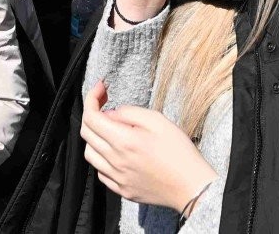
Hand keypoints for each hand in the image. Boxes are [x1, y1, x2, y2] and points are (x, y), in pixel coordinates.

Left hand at [82, 80, 217, 211]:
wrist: (191, 186)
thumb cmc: (179, 152)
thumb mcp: (158, 120)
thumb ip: (130, 112)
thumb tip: (111, 114)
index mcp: (124, 141)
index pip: (91, 117)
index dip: (91, 98)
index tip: (100, 88)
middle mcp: (115, 161)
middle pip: (86, 133)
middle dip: (91, 113)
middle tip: (105, 103)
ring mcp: (117, 178)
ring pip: (89, 154)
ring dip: (94, 137)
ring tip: (110, 129)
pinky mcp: (122, 190)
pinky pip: (100, 172)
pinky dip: (102, 158)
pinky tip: (116, 152)